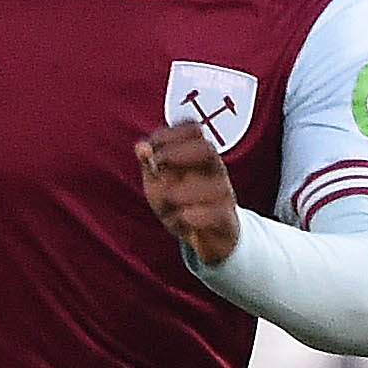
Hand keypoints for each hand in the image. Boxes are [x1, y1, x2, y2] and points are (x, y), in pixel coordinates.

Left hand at [136, 122, 241, 265]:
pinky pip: (217, 215)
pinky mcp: (226, 221)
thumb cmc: (180, 203)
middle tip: (159, 165)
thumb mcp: (159, 183)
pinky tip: (181, 217)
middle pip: (208, 150)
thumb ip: (150, 165)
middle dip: (180, 154)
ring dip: (184, 192)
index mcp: (199, 156)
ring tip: (169, 200)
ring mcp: (224, 196)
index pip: (194, 130)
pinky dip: (194, 216)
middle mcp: (215, 171)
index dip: (172, 133)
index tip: (153, 145)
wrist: (206, 236)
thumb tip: (141, 147)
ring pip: (215, 186)